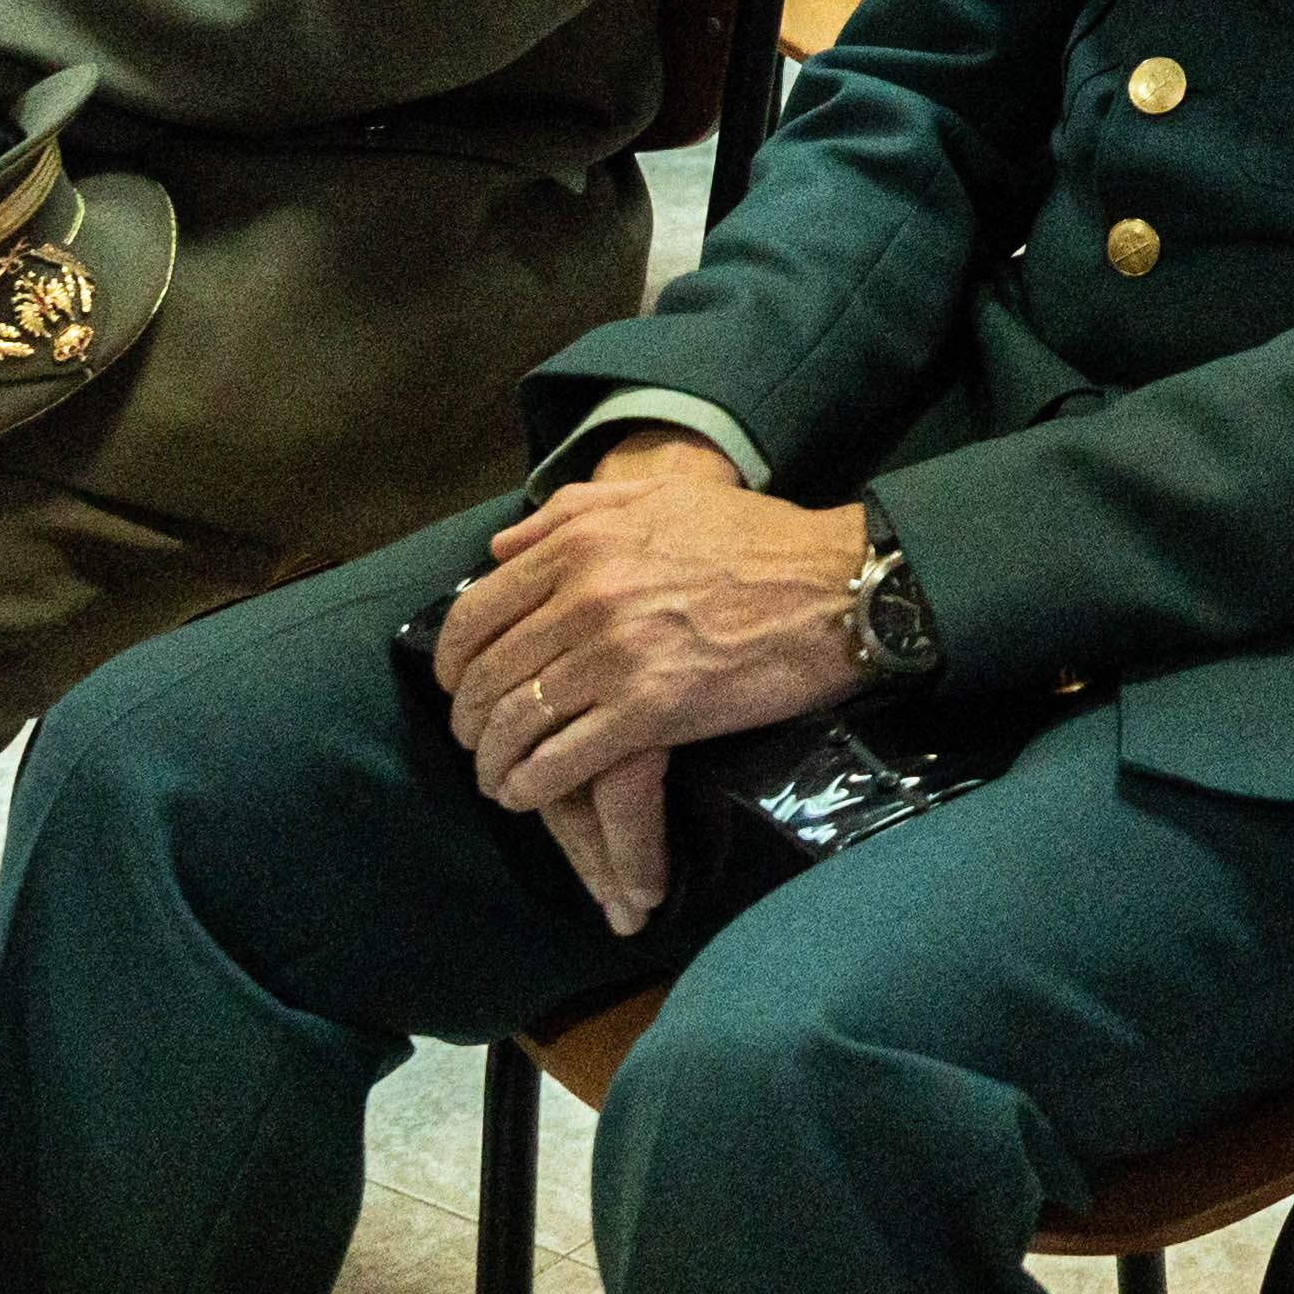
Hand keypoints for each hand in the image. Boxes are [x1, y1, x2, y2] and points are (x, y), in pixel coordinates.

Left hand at [423, 434, 870, 907]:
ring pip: (517, 720)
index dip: (453, 657)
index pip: (477, 609)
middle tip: (474, 741)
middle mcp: (587, 595)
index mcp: (581, 542)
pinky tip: (526, 795)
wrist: (840, 588)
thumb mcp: (664, 497)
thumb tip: (501, 545)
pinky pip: (563, 760)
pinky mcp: (652, 711)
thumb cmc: (760, 541)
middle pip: (489, 671)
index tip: (455, 684)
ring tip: (496, 777)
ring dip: (493, 759)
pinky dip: (531, 785)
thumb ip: (573, 511)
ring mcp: (616, 655)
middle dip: (468, 718)